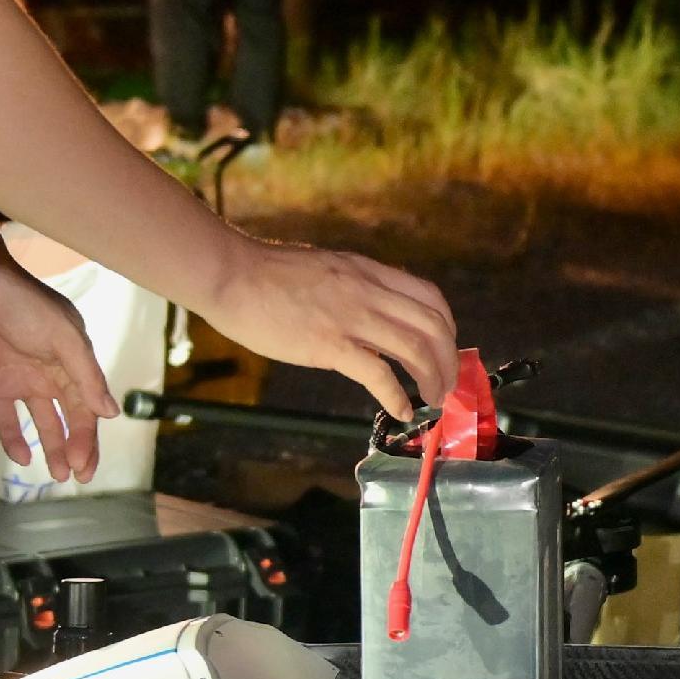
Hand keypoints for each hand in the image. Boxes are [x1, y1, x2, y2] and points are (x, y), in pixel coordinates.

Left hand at [0, 263, 122, 483]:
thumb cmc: (25, 307)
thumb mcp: (65, 338)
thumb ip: (85, 376)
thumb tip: (111, 414)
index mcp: (74, 362)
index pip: (87, 407)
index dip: (89, 437)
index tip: (85, 464)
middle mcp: (51, 376)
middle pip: (70, 419)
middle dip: (76, 447)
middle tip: (78, 477)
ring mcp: (22, 383)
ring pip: (42, 423)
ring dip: (51, 447)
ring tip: (56, 475)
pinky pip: (6, 420)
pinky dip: (14, 439)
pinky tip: (22, 458)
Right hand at [198, 236, 457, 421]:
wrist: (231, 275)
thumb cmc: (268, 273)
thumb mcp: (329, 267)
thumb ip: (356, 286)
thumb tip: (374, 312)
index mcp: (368, 272)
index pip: (429, 296)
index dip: (447, 326)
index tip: (446, 348)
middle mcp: (368, 292)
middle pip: (432, 326)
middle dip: (448, 359)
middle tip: (448, 383)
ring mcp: (350, 317)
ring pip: (415, 349)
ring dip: (433, 379)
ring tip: (434, 399)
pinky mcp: (328, 345)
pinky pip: (377, 374)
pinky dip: (397, 397)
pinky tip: (401, 411)